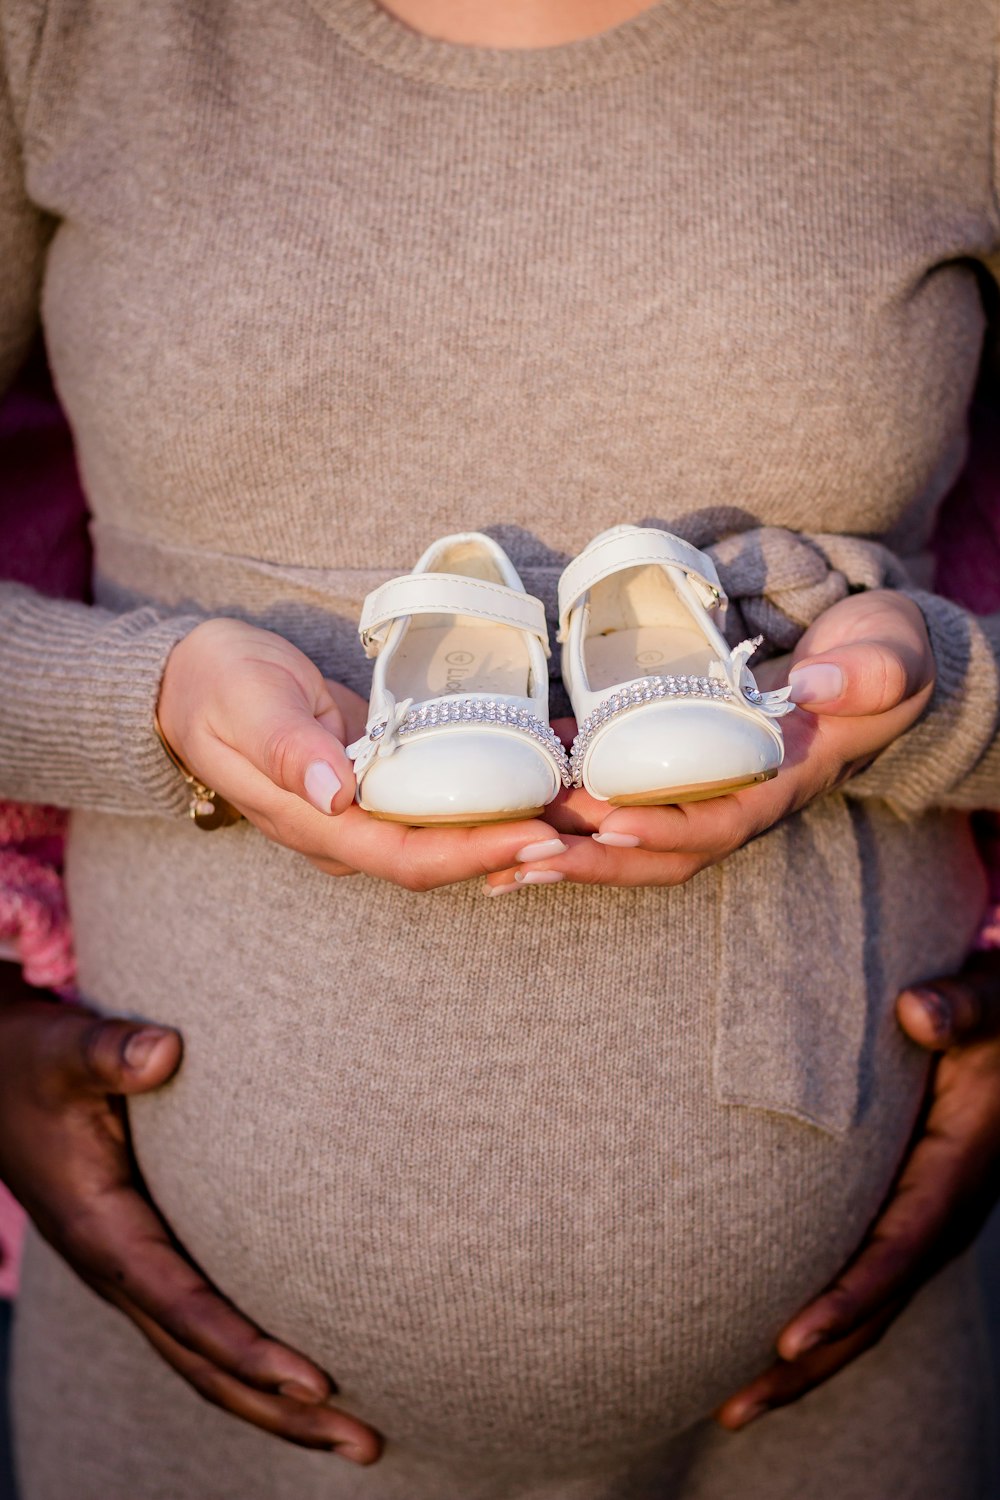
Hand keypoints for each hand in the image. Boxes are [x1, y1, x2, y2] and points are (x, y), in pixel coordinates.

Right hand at [0, 978, 379, 1459]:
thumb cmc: (35, 1065)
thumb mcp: (64, 1051)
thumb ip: (109, 1051)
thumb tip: (162, 1049)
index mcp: (103, 1232)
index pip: (183, 1308)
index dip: (247, 1350)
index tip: (314, 1381)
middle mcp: (117, 1270)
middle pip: (204, 1365)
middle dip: (283, 1412)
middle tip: (367, 1443)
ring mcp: (131, 1274)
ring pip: (205, 1362)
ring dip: (279, 1408)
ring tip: (360, 1440)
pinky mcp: (147, 1260)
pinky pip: (202, 1332)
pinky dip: (253, 1369)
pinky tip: (305, 1383)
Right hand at [158, 618, 564, 889]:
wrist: (191, 682)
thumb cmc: (217, 686)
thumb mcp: (245, 702)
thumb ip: (286, 746)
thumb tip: (336, 793)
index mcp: (315, 825)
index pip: (408, 858)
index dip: (476, 855)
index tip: (540, 838)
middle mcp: (346, 832)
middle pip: (445, 858)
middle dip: (516, 848)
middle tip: (588, 824)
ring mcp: (364, 812)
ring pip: (451, 834)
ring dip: (515, 824)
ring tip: (584, 803)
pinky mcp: (381, 785)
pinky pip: (444, 800)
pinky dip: (493, 790)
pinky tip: (542, 768)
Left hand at [485, 589, 934, 889]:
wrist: (867, 662)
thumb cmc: (879, 658)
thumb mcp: (891, 656)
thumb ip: (872, 670)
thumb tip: (821, 684)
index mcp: (783, 783)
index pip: (722, 821)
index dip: (667, 829)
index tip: (610, 824)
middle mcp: (737, 801)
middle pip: (660, 853)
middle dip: (592, 862)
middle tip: (522, 858)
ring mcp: (702, 792)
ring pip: (629, 841)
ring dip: (566, 854)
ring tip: (497, 863)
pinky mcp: (672, 770)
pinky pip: (615, 803)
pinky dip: (566, 814)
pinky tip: (508, 810)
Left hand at [714, 947, 999, 1428]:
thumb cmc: (992, 1011)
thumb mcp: (988, 1002)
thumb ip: (959, 1008)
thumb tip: (918, 1013)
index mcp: (954, 1175)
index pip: (894, 1252)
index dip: (843, 1299)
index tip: (784, 1338)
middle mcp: (941, 1216)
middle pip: (872, 1311)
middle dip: (806, 1365)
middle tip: (731, 1406)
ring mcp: (923, 1225)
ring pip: (865, 1312)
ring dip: (804, 1364)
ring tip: (731, 1404)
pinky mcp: (903, 1218)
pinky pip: (862, 1285)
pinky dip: (819, 1324)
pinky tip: (765, 1346)